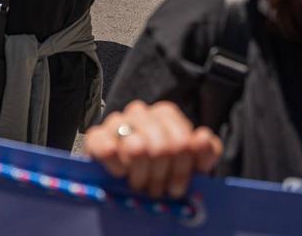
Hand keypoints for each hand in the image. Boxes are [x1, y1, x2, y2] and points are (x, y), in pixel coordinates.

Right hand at [84, 101, 222, 198]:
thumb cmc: (162, 172)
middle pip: (161, 146)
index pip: (182, 141)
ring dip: (141, 174)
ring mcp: (117, 121)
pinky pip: (107, 148)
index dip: (182, 170)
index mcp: (165, 114)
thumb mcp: (191, 166)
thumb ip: (205, 152)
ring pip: (136, 146)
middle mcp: (140, 112)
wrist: (128, 183)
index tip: (176, 187)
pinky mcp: (96, 136)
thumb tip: (202, 136)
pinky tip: (120, 174)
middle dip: (161, 176)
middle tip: (156, 190)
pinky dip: (116, 166)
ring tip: (140, 184)